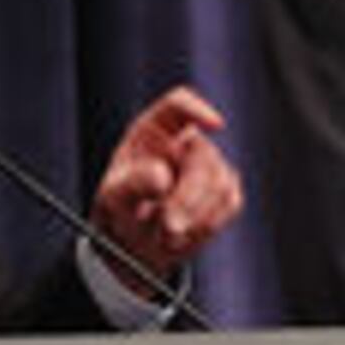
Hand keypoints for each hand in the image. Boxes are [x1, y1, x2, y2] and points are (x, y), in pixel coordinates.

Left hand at [87, 85, 240, 288]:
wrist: (134, 240)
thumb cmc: (120, 208)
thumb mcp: (114, 197)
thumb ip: (134, 183)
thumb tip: (162, 177)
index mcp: (152, 131)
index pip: (178, 105)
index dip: (198, 110)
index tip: (217, 126)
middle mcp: (184, 142)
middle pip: (203, 156)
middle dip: (188, 196)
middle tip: (168, 226)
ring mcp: (208, 165)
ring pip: (221, 182)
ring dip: (195, 216)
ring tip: (164, 234)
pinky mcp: (224, 191)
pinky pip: (230, 202)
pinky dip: (207, 224)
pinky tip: (184, 235)